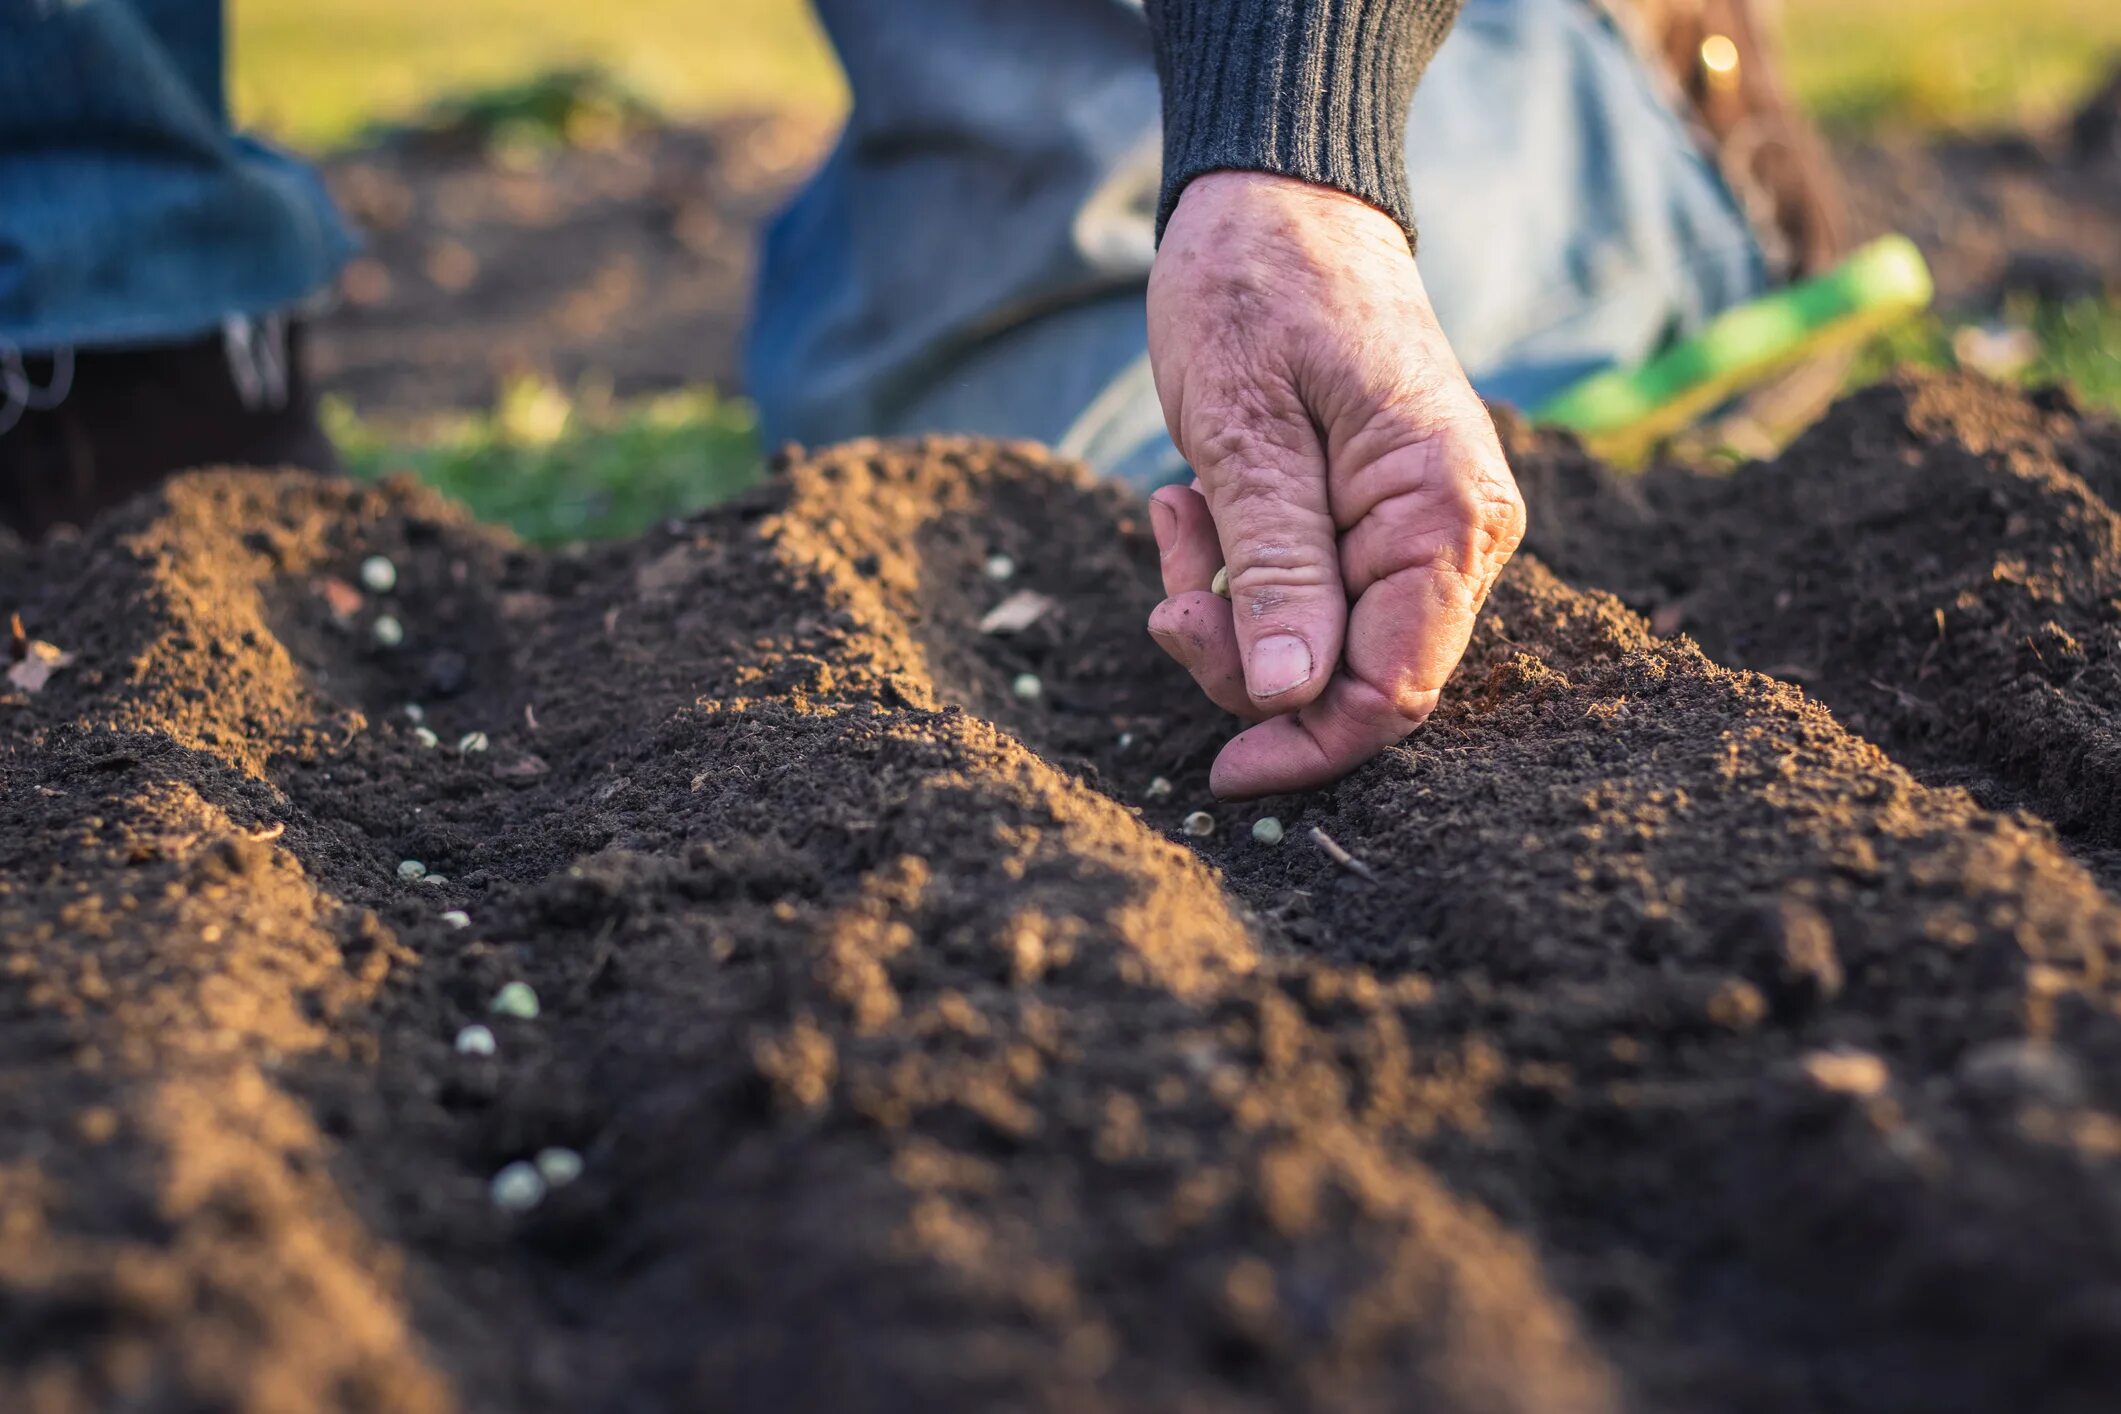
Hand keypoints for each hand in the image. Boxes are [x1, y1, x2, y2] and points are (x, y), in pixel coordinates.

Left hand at [1143, 171, 1525, 798]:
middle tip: (1168, 595)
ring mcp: (1423, 530)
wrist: (1279, 196)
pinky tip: (1194, 502)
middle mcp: (1459, 534)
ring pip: (1321, 645)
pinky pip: (1307, 596)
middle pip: (1356, 679)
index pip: (1394, 689)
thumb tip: (1290, 698)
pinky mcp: (1377, 523)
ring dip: (1231, 608)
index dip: (1308, 746)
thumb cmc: (1258, 290)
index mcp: (1446, 513)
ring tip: (1179, 511)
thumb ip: (1275, 567)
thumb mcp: (1245, 432)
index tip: (1220, 773)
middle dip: (1247, 661)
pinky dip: (1238, 573)